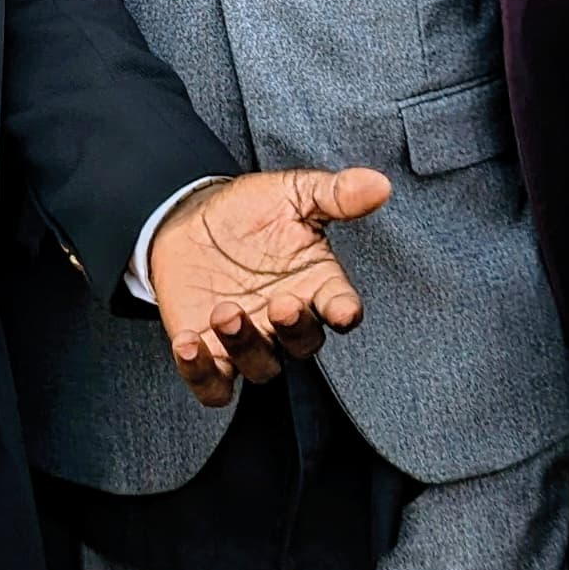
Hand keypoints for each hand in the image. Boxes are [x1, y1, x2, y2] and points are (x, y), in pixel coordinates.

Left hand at [147, 168, 391, 407]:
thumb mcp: (293, 193)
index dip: (344, 312)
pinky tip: (188, 344)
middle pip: (303, 344)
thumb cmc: (250, 210)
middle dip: (294, 330)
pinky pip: (213, 385)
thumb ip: (335, 193)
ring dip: (246, 347)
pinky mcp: (211, 355)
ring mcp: (250, 341)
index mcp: (316, 285)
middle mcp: (286, 321)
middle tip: (280, 304)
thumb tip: (380, 184)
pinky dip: (201, 374)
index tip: (343, 310)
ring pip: (261, 368)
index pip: (341, 308)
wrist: (190, 219)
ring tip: (226, 312)